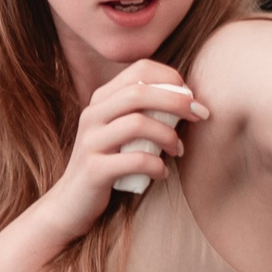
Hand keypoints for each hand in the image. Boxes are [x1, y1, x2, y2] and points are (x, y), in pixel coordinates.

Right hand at [34, 60, 212, 240]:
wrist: (72, 202)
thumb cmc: (109, 163)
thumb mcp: (122, 132)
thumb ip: (144, 112)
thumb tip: (189, 101)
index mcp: (101, 99)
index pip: (139, 69)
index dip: (171, 77)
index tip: (191, 96)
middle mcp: (93, 115)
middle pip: (139, 92)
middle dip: (176, 101)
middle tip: (200, 115)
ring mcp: (91, 141)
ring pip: (137, 124)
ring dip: (168, 135)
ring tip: (178, 150)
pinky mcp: (94, 170)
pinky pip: (135, 160)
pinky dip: (157, 166)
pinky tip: (162, 173)